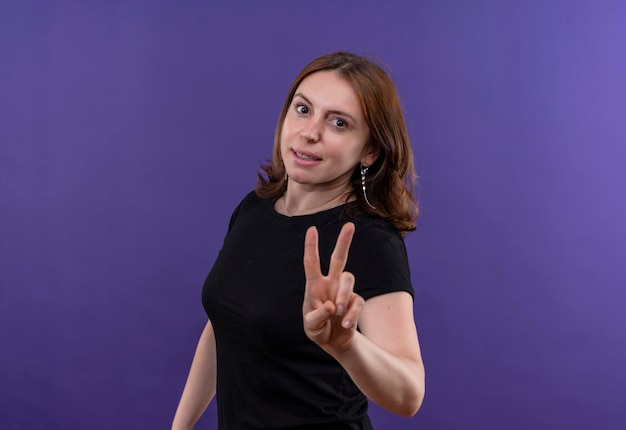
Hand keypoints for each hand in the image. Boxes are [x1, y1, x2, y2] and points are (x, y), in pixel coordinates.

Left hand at [302, 222, 364, 352]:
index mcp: (314, 285)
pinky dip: (351, 315)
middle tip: (350, 225)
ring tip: (338, 312)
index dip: (311, 246)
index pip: (312, 263)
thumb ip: (318, 315)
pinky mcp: (356, 302)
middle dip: (344, 241)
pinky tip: (345, 324)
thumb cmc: (317, 329)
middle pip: (338, 258)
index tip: (312, 229)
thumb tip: (332, 305)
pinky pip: (357, 302)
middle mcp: (330, 283)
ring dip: (343, 295)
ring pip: (349, 279)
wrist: (333, 342)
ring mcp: (344, 291)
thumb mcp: (311, 325)